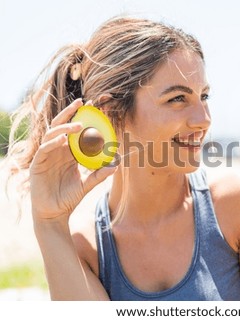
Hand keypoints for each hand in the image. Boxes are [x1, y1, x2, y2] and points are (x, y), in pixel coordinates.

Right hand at [29, 99, 116, 221]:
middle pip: (61, 125)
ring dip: (64, 127)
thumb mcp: (88, 184)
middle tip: (83, 103)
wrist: (55, 213)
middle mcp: (57, 150)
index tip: (95, 106)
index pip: (75, 130)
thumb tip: (117, 164)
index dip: (83, 117)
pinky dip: (53, 143)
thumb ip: (100, 174)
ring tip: (78, 125)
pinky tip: (63, 140)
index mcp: (69, 152)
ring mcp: (46, 156)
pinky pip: (44, 149)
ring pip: (52, 133)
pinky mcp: (37, 164)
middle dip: (71, 112)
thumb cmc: (70, 197)